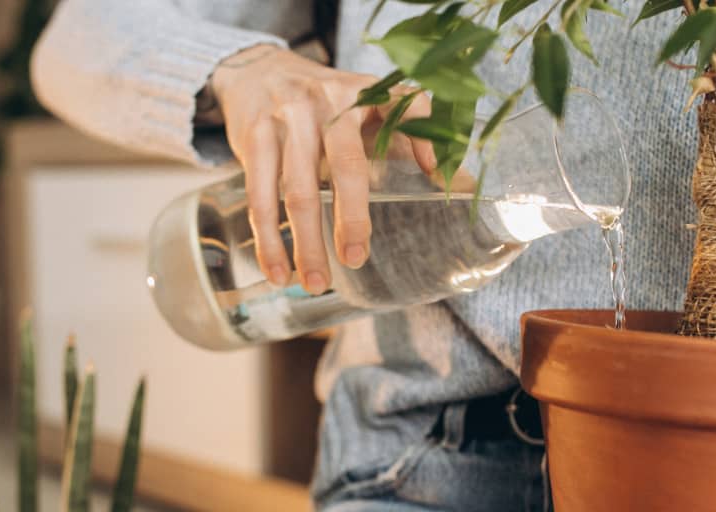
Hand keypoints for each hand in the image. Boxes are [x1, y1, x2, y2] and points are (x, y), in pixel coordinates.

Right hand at [210, 44, 434, 293]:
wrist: (257, 70)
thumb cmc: (326, 99)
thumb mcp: (369, 101)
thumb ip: (412, 135)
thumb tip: (461, 186)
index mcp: (366, 92)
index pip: (404, 107)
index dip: (423, 139)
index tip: (436, 177)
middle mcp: (328, 102)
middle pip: (345, 165)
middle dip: (351, 218)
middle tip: (355, 260)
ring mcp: (287, 119)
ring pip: (297, 191)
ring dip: (305, 243)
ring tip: (315, 284)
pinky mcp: (254, 138)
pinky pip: (259, 196)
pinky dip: (268, 239)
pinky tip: (277, 271)